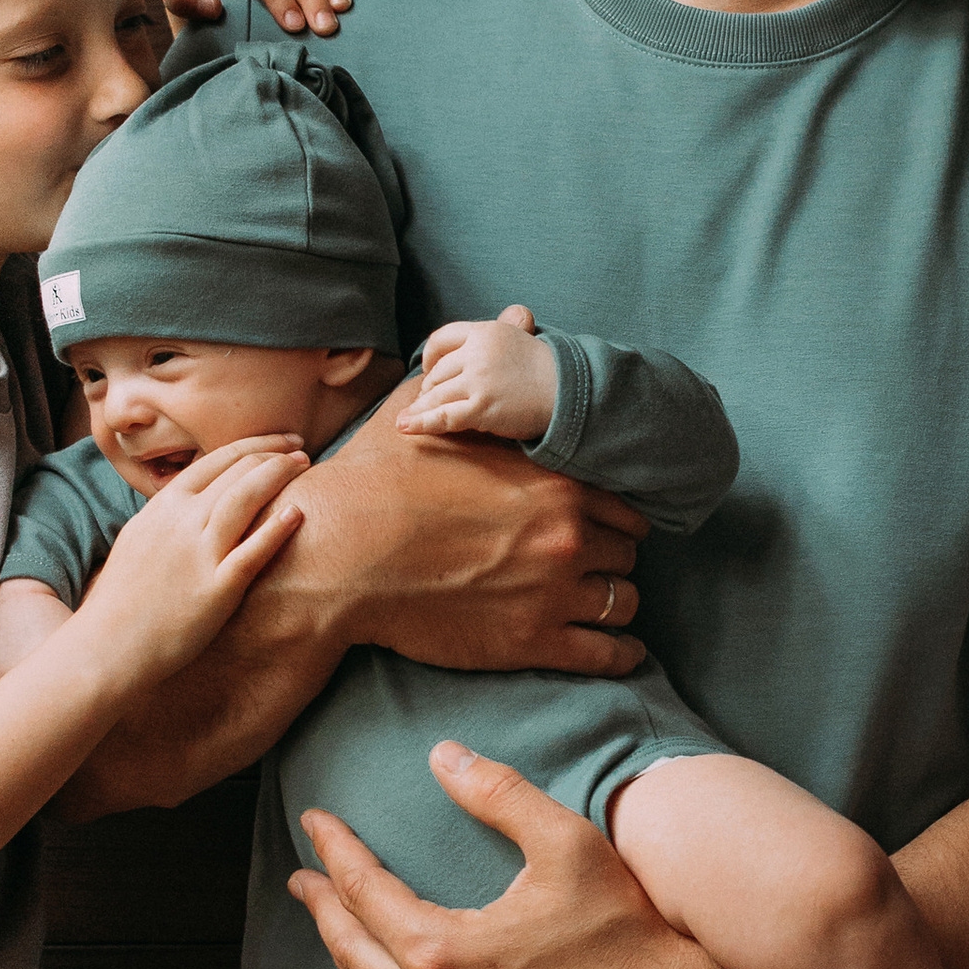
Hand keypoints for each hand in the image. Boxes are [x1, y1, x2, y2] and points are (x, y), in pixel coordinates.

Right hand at [79, 433, 307, 678]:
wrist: (107, 645)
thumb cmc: (123, 597)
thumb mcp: (140, 538)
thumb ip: (170, 515)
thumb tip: (195, 498)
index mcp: (163, 507)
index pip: (217, 459)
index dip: (255, 445)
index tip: (280, 442)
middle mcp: (181, 522)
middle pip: (237, 472)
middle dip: (275, 456)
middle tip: (302, 451)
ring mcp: (198, 554)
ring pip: (246, 499)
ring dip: (279, 476)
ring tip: (305, 467)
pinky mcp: (215, 589)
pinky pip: (252, 551)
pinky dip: (276, 528)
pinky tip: (298, 513)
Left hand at [292, 741, 791, 968]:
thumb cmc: (631, 929)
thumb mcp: (568, 843)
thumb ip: (497, 793)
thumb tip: (441, 754)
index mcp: (442, 951)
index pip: (361, 890)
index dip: (334, 850)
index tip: (316, 821)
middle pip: (350, 953)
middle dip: (322, 909)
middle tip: (306, 879)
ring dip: (354, 966)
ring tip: (349, 933)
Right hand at [306, 394, 649, 675]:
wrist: (341, 554)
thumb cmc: (379, 483)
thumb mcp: (433, 413)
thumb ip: (490, 374)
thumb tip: (519, 314)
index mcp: (552, 480)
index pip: (621, 501)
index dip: (610, 513)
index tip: (596, 522)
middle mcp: (566, 534)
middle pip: (627, 551)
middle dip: (611, 556)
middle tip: (590, 563)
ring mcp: (555, 591)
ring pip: (624, 600)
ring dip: (615, 602)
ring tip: (600, 605)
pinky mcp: (535, 643)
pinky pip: (608, 654)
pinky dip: (621, 654)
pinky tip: (620, 652)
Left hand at [404, 303, 557, 442]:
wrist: (571, 391)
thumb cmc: (548, 369)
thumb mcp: (524, 337)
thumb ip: (509, 327)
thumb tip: (516, 313)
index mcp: (485, 332)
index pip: (442, 338)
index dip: (430, 356)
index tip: (428, 369)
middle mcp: (477, 353)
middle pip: (438, 372)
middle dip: (429, 388)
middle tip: (427, 400)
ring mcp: (478, 380)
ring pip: (436, 395)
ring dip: (421, 408)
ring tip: (408, 418)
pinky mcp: (482, 407)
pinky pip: (443, 417)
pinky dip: (420, 422)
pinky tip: (405, 426)